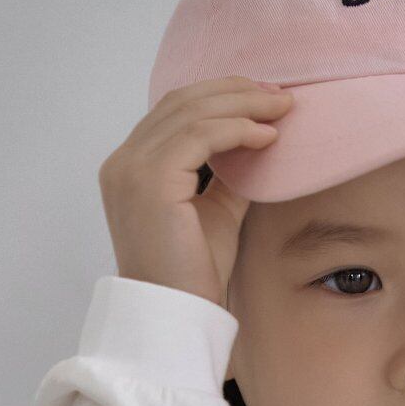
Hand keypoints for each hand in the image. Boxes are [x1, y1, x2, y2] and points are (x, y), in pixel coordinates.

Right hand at [97, 76, 292, 307]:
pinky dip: (237, 129)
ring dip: (243, 104)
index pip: (174, 112)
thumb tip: (258, 140)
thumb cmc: (193, 274)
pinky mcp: (150, 180)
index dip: (221, 97)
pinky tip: (267, 136)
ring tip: (281, 109)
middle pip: (182, 101)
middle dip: (236, 91)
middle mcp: (123, 162)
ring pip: (192, 111)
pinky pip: (200, 135)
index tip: (264, 100)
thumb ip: (229, 175)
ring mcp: (131, 169)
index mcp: (131, 167)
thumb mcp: (216, 212)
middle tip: (281, 96)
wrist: (176, 314)